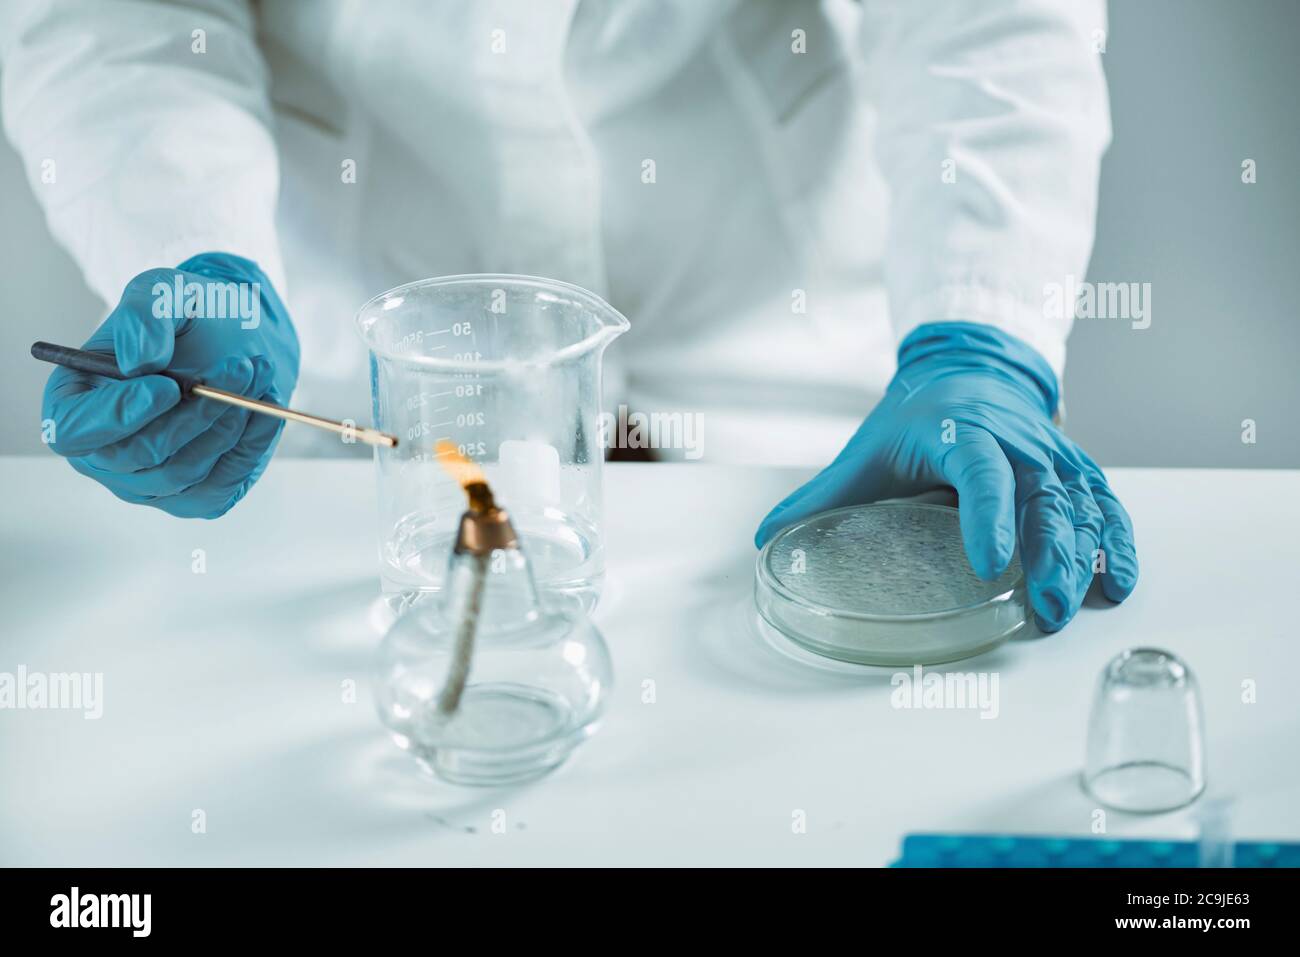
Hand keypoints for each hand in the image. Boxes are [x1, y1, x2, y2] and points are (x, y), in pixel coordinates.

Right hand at [42, 252, 298, 517]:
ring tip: (257, 373)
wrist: (237, 344)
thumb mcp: (164, 292)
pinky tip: (265, 409)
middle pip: (138, 457)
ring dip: (229, 421)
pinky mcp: (196, 497)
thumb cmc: (189, 319)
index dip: (116, 414)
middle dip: (196, 412)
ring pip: (185, 471)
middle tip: (241, 368)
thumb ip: (144, 315)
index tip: (166, 387)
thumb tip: (138, 361)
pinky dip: (250, 446)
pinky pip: (222, 485)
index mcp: (74, 404)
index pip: (73, 430)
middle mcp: (103, 455)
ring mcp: (149, 484)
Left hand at [756, 322, 1137, 631]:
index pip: (981, 474)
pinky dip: (1115, 540)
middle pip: (1043, 498)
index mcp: (963, 434)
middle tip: (1043, 610)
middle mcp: (1016, 442)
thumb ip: (820, 497)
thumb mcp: (866, 452)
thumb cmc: (917, 417)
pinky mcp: (1072, 469)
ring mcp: (1050, 455)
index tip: (990, 564)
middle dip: (1049, 556)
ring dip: (1083, 556)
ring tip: (1074, 606)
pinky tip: (1115, 581)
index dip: (988, 517)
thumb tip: (765, 540)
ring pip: (1080, 504)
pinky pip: (1103, 503)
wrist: (969, 369)